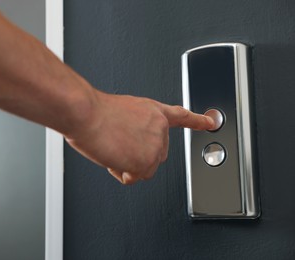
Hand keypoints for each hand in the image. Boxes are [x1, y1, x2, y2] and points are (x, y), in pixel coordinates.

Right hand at [64, 91, 214, 184]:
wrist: (87, 114)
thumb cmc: (95, 111)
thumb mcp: (122, 111)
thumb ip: (135, 126)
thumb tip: (130, 141)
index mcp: (153, 111)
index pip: (181, 116)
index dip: (197, 121)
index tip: (210, 122)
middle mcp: (159, 128)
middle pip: (155, 155)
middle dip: (137, 155)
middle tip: (118, 143)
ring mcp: (155, 145)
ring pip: (143, 168)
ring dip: (126, 163)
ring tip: (112, 146)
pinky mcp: (146, 161)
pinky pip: (133, 177)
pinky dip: (120, 172)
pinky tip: (112, 155)